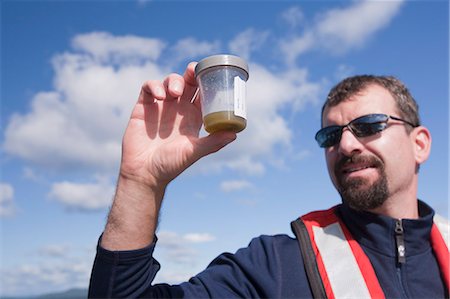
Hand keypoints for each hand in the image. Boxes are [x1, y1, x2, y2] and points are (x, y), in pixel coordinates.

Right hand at [119, 62, 236, 188]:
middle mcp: (178, 109)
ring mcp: (161, 106)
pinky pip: (149, 87)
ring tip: (174, 94)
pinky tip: (160, 96)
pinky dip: (154, 86)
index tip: (213, 74)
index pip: (203, 93)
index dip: (208, 82)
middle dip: (192, 73)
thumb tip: (234, 134)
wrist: (144, 173)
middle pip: (188, 82)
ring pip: (170, 81)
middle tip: (194, 70)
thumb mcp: (194, 152)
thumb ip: (212, 142)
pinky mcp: (144, 106)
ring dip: (174, 81)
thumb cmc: (170, 165)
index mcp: (193, 117)